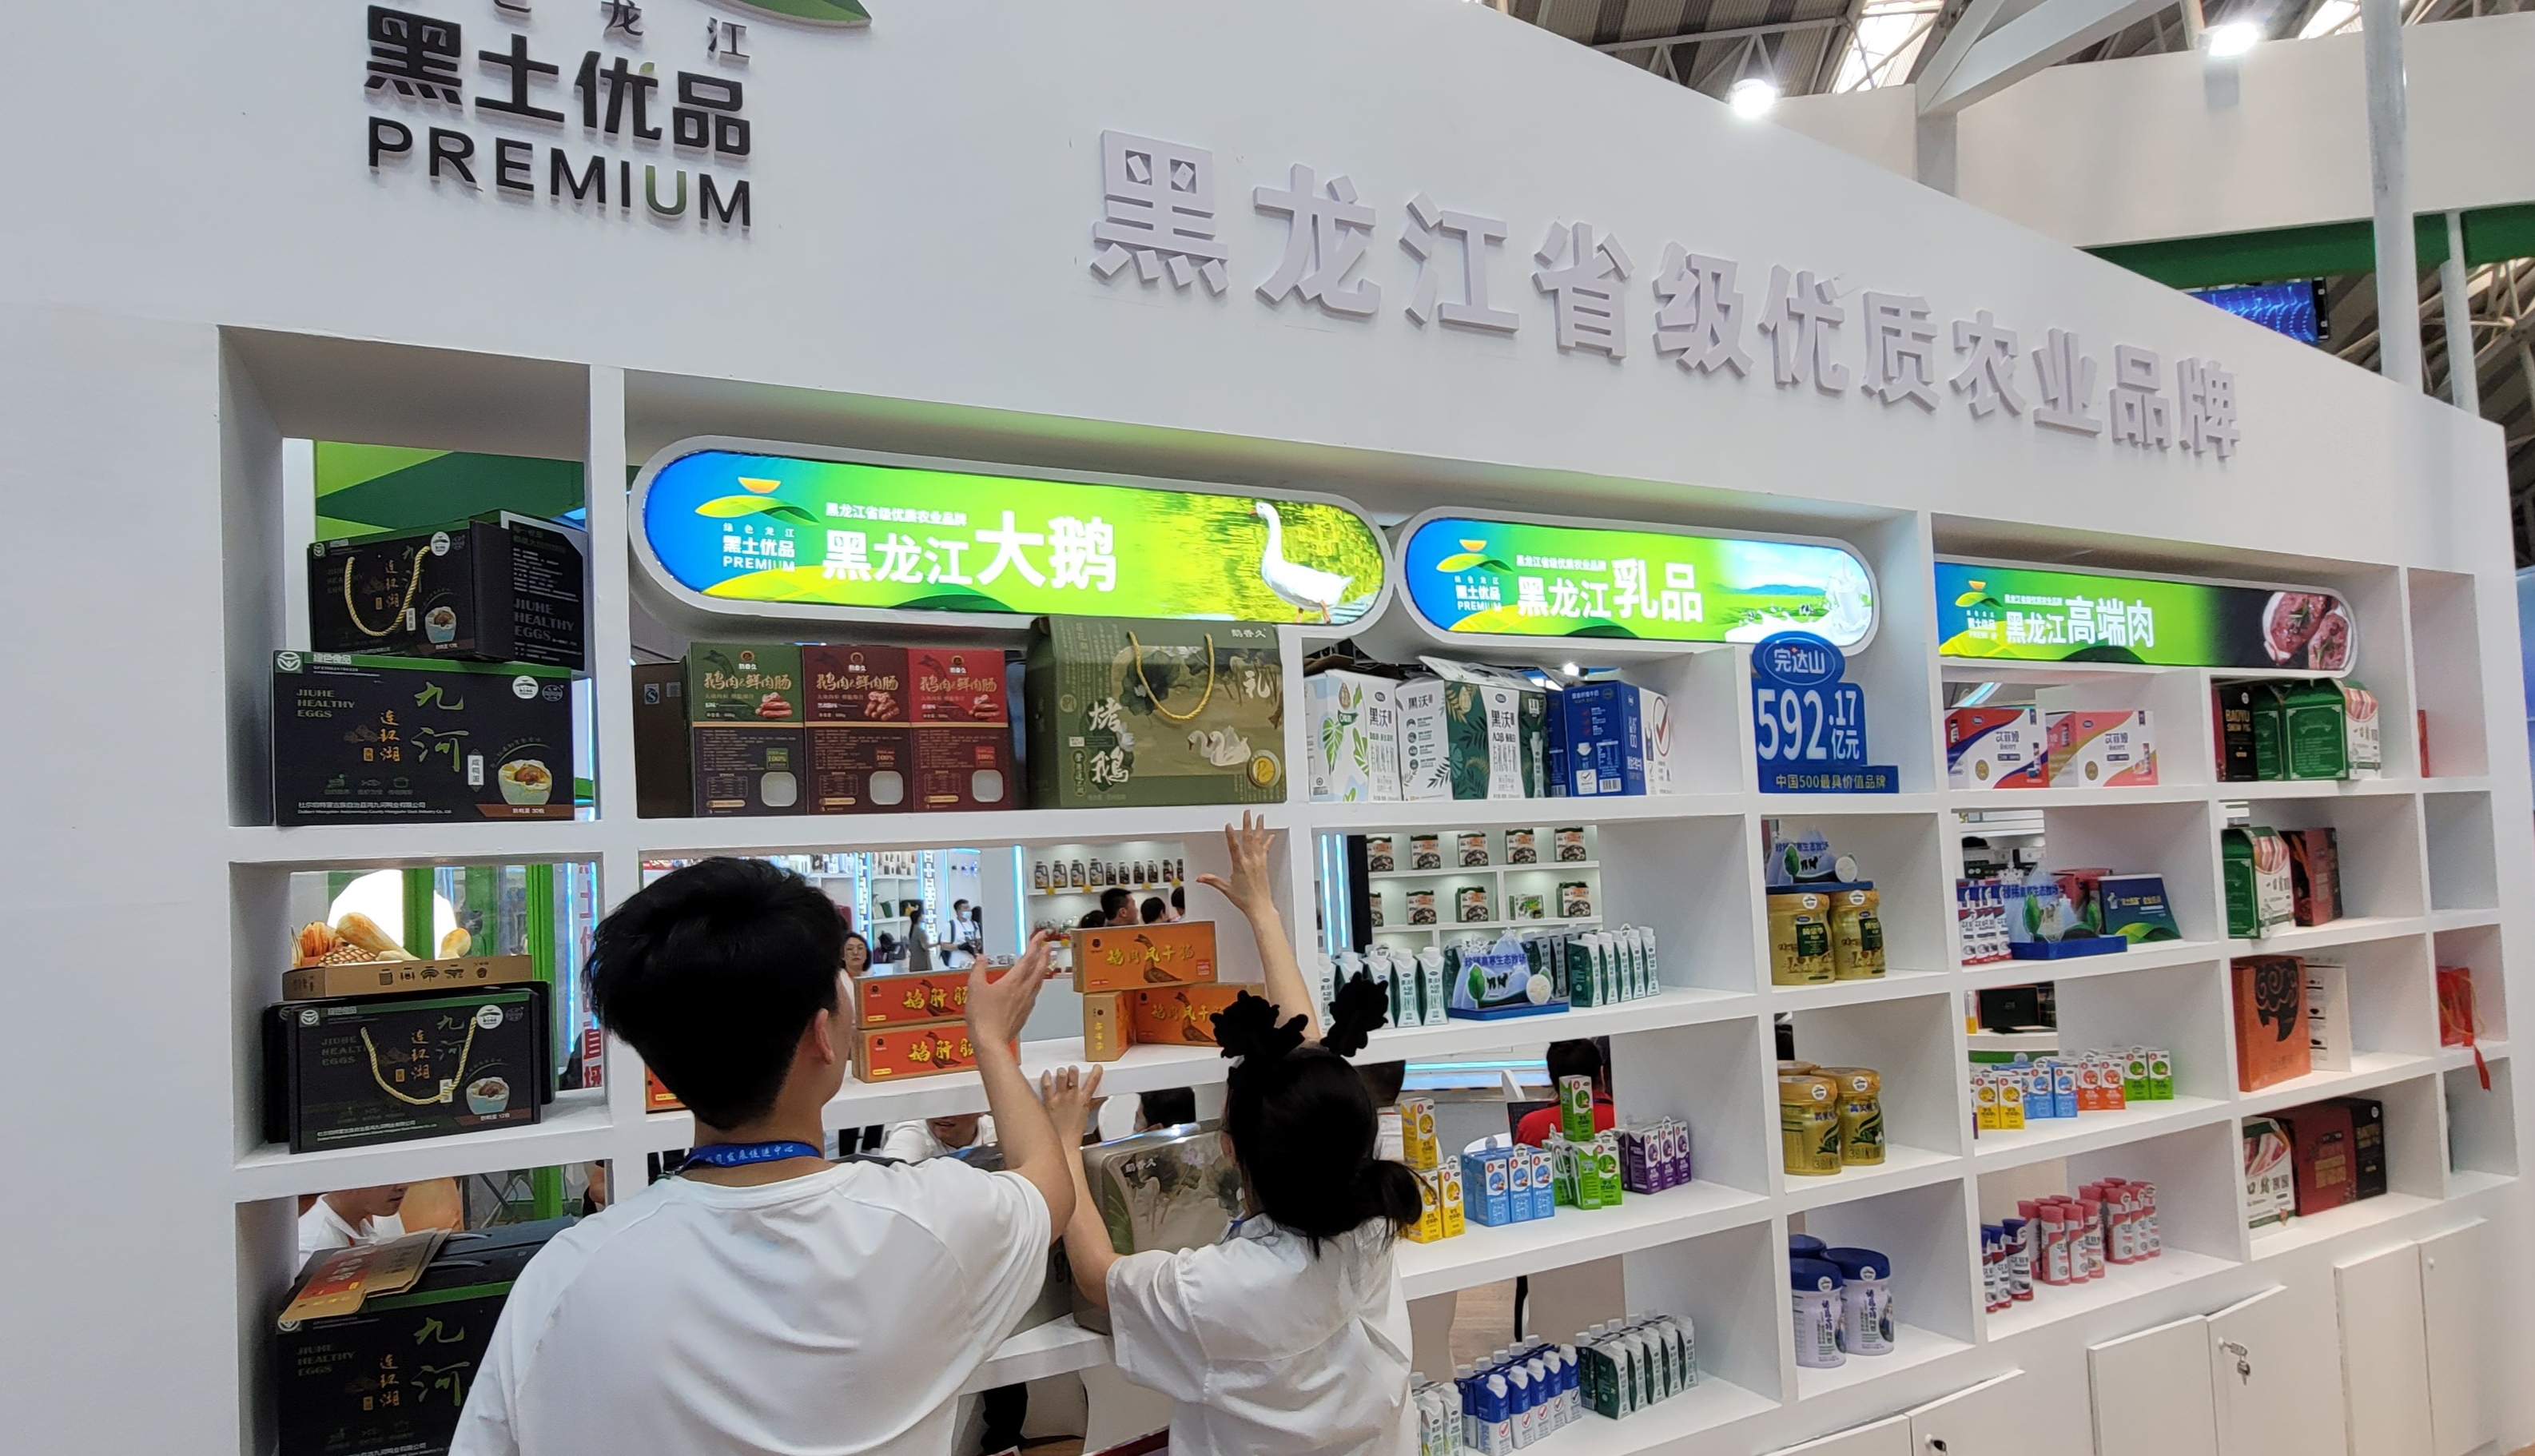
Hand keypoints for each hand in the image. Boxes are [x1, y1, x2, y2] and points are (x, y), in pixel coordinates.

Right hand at [966, 931, 1061, 1049]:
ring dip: (1043, 969)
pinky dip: (1036, 985)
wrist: (990, 1041)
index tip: (1041, 935)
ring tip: (1044, 964)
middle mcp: (1023, 990)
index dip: (1035, 944)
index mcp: (1013, 981)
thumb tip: (981, 959)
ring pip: (1039, 982)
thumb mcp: (974, 988)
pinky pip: (1034, 995)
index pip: (1028, 958)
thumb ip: (978, 970)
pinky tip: (1033, 988)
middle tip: (1049, 946)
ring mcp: (1026, 1003)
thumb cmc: (983, 1017)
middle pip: (1039, 969)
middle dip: (1045, 955)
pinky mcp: (1025, 1014)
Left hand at [1038, 1065, 1105, 1143]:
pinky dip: (1046, 1077)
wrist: (1064, 1143)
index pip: (1093, 1082)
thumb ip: (1092, 1103)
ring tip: (1061, 1071)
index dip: (1096, 1072)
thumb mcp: (1086, 1115)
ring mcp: (1060, 1098)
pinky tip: (1047, 1074)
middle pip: (1074, 1075)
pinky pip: (1046, 1086)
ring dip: (1061, 1072)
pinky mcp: (1048, 1102)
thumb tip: (1099, 1098)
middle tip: (1072, 1070)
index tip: (1096, 1067)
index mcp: (1083, 1100)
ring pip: (1061, 1077)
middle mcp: (1072, 1097)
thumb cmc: (1074, 1132)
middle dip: (1073, 1070)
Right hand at [1197, 811, 1278, 917]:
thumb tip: (1200, 878)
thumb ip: (1213, 881)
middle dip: (1248, 824)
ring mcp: (1259, 862)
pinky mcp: (1264, 865)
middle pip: (1249, 838)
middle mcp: (1251, 861)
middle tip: (1248, 812)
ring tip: (1260, 817)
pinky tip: (1270, 835)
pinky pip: (1265, 849)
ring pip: (1259, 840)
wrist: (1260, 906)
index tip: (1228, 825)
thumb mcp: (1226, 889)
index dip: (1230, 835)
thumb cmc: (1245, 899)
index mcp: (1240, 865)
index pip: (1234, 847)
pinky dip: (1267, 841)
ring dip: (1259, 828)